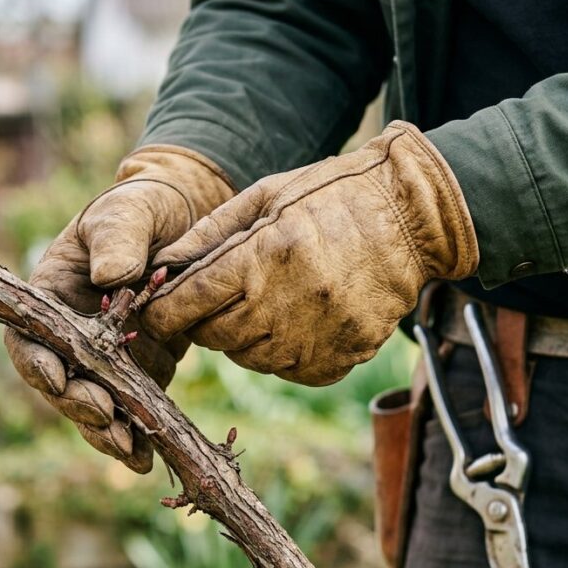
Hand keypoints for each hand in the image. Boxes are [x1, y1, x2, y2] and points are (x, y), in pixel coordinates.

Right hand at [5, 145, 234, 472]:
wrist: (182, 220)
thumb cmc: (140, 210)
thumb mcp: (126, 212)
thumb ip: (116, 238)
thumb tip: (109, 276)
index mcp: (50, 297)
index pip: (28, 339)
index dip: (37, 364)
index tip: (59, 379)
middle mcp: (69, 335)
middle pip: (60, 384)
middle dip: (79, 406)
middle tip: (107, 418)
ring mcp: (103, 359)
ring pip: (93, 407)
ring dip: (107, 434)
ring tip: (131, 453)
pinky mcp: (138, 372)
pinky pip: (131, 411)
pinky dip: (138, 435)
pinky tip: (150, 456)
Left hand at [142, 122, 478, 385]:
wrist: (413, 217)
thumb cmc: (330, 196)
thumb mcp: (265, 197)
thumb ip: (209, 234)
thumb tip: (159, 265)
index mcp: (266, 255)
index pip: (190, 301)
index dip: (163, 311)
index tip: (154, 310)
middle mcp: (291, 303)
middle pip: (215, 336)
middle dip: (203, 320)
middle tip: (216, 297)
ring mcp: (320, 336)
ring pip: (249, 358)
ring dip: (242, 336)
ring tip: (263, 300)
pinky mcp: (344, 357)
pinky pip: (290, 371)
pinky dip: (281, 352)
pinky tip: (294, 319)